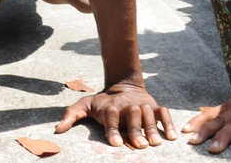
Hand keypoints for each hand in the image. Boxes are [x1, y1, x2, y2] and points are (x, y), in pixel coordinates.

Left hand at [55, 82, 175, 147]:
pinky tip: (173, 136)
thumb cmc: (102, 103)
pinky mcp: (154, 106)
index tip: (115, 143)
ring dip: (152, 129)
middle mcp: (127, 106)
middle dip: (136, 131)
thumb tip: (57, 130)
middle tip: (140, 145)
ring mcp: (142, 105)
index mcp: (110, 108)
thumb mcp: (84, 105)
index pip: (111, 118)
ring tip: (156, 143)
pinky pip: (163, 113)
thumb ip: (71, 115)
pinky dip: (169, 123)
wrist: (123, 85)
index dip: (112, 130)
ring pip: (148, 116)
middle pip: (132, 117)